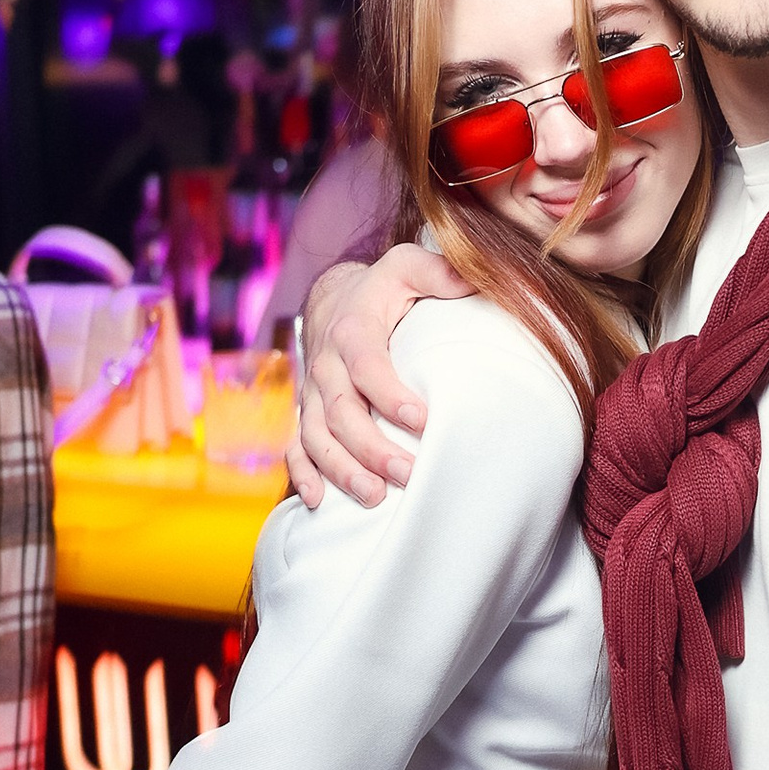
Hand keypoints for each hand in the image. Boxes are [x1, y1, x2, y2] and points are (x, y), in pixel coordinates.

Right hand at [285, 244, 472, 508]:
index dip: (390, 395)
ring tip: (374, 496)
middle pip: (340, 412)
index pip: (367, 366)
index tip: (422, 420)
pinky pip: (294, 447)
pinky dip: (303, 475)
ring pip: (316, 436)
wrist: (335, 300)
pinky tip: (319, 502)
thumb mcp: (407, 267)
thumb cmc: (383, 288)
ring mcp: (311, 394)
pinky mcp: (305, 413)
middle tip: (407, 473)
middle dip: (371, 447)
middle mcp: (326, 365)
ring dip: (341, 469)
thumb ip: (437, 271)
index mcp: (352, 330)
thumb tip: (473, 276)